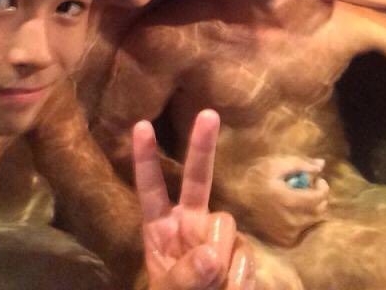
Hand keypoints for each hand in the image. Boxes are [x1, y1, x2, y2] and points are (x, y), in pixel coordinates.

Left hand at [133, 110, 254, 289]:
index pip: (150, 188)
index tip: (141, 125)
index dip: (146, 159)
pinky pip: (245, 255)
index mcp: (160, 227)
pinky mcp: (241, 252)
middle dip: (202, 146)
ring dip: (221, 258)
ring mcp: (216, 236)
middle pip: (198, 179)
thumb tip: (211, 256)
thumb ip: (183, 277)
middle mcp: (190, 222)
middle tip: (208, 114)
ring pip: (224, 224)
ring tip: (214, 287)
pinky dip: (240, 278)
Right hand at [245, 155, 328, 246]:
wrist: (236, 198)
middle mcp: (293, 220)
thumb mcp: (276, 164)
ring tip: (299, 197)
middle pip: (320, 210)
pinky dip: (302, 219)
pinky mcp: (284, 239)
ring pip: (312, 220)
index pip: (321, 197)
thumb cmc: (255, 178)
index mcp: (291, 201)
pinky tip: (291, 209)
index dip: (323, 186)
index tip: (316, 179)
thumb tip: (321, 165)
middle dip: (318, 197)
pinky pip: (302, 229)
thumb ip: (300, 164)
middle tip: (308, 187)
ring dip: (311, 208)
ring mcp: (289, 232)